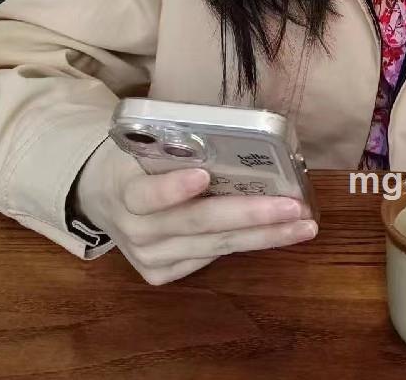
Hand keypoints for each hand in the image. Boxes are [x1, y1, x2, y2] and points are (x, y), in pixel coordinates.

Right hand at [75, 138, 316, 285]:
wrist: (102, 195)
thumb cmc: (138, 158)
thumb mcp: (146, 141)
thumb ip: (180, 141)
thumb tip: (243, 130)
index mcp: (125, 189)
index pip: (148, 193)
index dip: (174, 187)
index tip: (203, 175)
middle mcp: (136, 230)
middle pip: (197, 223)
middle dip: (250, 215)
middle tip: (293, 206)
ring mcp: (149, 257)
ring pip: (213, 247)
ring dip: (264, 236)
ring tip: (303, 225)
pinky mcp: (159, 274)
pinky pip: (209, 258)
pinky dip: (245, 244)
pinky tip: (276, 234)